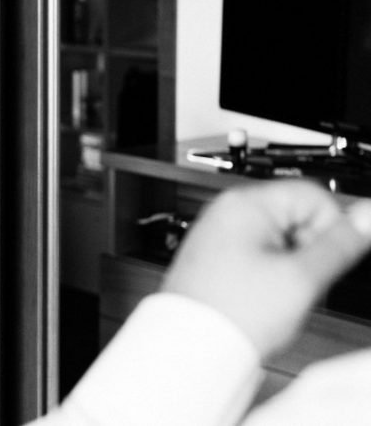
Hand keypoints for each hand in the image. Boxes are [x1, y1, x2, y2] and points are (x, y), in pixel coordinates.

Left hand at [162, 179, 370, 358]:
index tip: (325, 260)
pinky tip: (259, 297)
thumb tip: (366, 215)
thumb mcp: (301, 278)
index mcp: (244, 204)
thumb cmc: (233, 313)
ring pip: (280, 239)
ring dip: (290, 265)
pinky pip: (258, 255)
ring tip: (274, 293)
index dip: (331, 229)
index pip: (313, 195)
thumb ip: (339, 244)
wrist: (192, 348)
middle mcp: (226, 212)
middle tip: (296, 281)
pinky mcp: (215, 256)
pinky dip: (268, 274)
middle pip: (295, 217)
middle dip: (308, 250)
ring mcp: (217, 234)